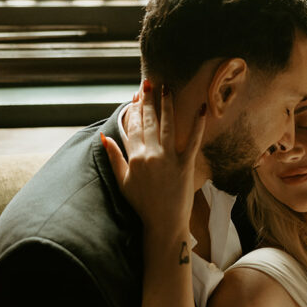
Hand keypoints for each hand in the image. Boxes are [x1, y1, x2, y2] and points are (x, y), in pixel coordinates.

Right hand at [102, 83, 205, 241]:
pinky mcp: (185, 165)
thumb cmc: (142, 204)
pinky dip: (198, 123)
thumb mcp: (123, 181)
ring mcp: (168, 159)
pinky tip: (201, 108)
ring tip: (168, 88)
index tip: (135, 96)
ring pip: (167, 125)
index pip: (132, 127)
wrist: (163, 223)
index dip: (133, 110)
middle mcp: (150, 155)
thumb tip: (104, 137)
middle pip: (148, 122)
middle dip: (148, 100)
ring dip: (167, 105)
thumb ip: (113, 157)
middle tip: (150, 82)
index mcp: (134, 158)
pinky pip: (193, 140)